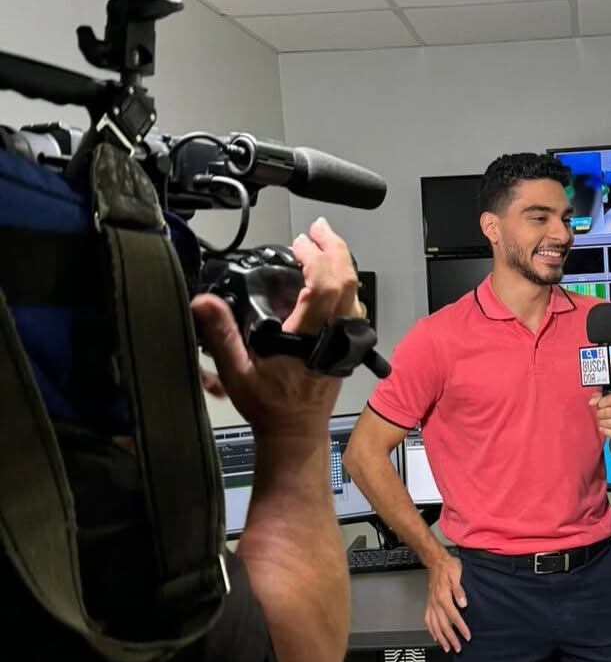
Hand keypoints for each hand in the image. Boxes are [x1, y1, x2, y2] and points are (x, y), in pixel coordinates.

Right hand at [191, 216, 358, 437]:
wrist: (295, 431)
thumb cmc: (270, 406)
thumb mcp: (236, 371)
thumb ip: (221, 334)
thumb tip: (203, 302)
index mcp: (308, 337)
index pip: (324, 285)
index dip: (316, 257)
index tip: (300, 243)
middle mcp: (333, 335)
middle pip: (348, 280)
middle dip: (335, 248)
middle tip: (317, 230)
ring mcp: (344, 339)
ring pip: (356, 292)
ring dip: (342, 263)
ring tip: (323, 244)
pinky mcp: (347, 344)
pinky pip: (354, 305)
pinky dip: (345, 283)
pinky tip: (330, 275)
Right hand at [424, 555, 470, 653]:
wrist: (436, 561)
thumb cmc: (448, 567)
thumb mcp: (457, 575)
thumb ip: (459, 590)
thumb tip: (463, 603)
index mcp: (444, 597)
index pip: (454, 617)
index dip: (461, 628)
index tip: (467, 636)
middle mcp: (436, 603)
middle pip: (443, 625)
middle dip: (451, 639)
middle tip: (457, 648)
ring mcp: (431, 604)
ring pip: (434, 625)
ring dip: (441, 638)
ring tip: (446, 648)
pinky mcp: (429, 603)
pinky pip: (428, 620)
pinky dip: (431, 630)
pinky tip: (434, 636)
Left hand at [590, 392, 610, 443]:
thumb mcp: (608, 401)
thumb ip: (599, 398)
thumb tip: (592, 402)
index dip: (603, 402)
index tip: (599, 406)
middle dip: (602, 414)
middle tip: (598, 415)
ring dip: (603, 423)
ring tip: (601, 422)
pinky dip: (607, 432)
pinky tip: (603, 429)